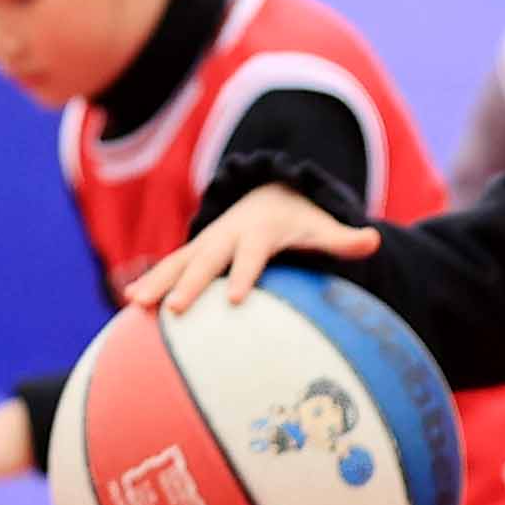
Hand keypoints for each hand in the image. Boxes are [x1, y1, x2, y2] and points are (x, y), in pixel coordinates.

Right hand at [129, 180, 377, 316]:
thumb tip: (372, 240)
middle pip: (206, 260)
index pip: (252, 255)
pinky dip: (151, 281)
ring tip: (136, 304)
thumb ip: (343, 239)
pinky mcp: (193, 252)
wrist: (267, 195)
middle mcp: (226, 235)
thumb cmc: (299, 222)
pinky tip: (131, 304)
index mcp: (259, 232)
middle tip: (176, 309)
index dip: (245, 275)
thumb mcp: (322, 228)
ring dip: (157, 281)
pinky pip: (169, 267)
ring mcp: (206, 242)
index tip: (238, 300)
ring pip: (178, 261)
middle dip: (190, 284)